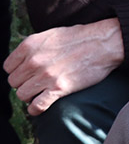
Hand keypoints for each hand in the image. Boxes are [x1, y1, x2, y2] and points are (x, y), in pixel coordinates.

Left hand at [4, 18, 124, 114]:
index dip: (17, 71)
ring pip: (22, 95)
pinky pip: (37, 106)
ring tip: (40, 93)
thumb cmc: (81, 38)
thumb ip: (34, 47)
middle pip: (14, 82)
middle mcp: (34, 61)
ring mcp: (46, 75)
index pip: (8, 67)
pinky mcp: (59, 88)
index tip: (27, 73)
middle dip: (24, 83)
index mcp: (30, 45)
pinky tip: (40, 106)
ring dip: (30, 96)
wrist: (104, 43)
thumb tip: (24, 60)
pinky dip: (36, 109)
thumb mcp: (51, 35)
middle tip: (36, 83)